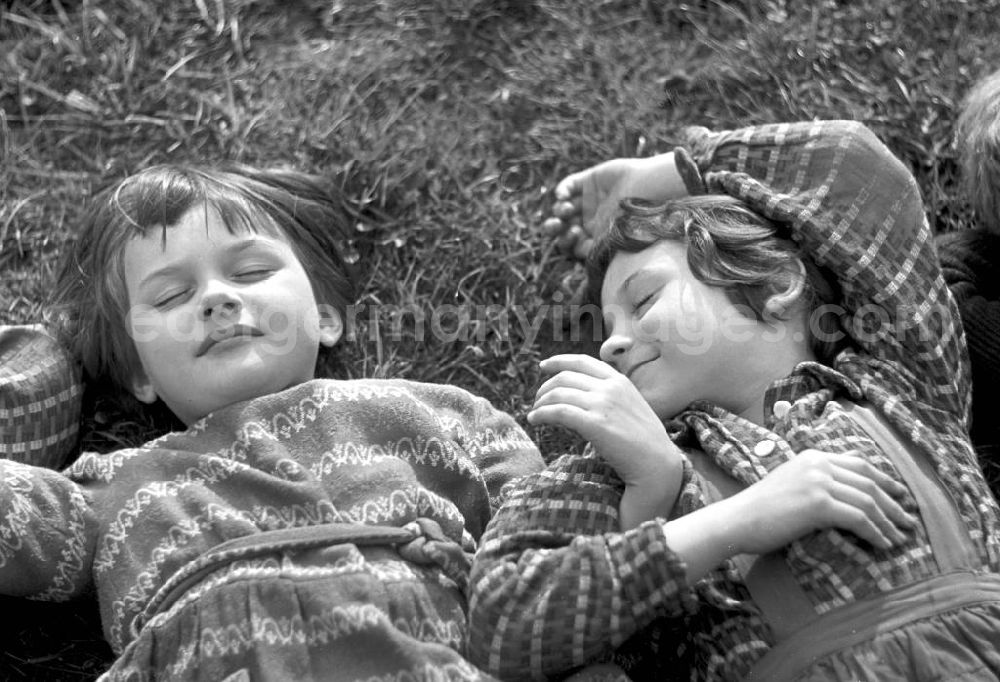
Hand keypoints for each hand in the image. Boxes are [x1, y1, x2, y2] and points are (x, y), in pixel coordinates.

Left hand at [528, 354, 680, 486]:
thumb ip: (609, 398)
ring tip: (534, 413)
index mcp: (620, 381)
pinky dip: (542, 414)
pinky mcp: (595, 424)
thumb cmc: (645, 442)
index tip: (543, 366)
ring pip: (558, 393)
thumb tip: (578, 398)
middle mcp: (610, 388)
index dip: (559, 361)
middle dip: (545, 387)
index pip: (582, 361)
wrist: (657, 464)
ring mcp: (603, 404)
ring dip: (541, 403)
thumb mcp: (630, 408)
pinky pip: (559, 412)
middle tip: (537, 401)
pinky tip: (535, 421)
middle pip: (565, 377)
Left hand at [542, 153, 684, 259]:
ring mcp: (589, 200)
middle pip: (562, 227)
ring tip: (566, 210)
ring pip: (563, 207)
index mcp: (596, 237)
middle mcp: (590, 219)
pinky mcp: (589, 180)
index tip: (572, 236)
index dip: (565, 242)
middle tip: (555, 226)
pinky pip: (568, 185)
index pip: (571, 243)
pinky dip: (561, 190)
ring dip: (559, 210)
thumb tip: (574, 256)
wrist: (652, 189)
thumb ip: (592, 250)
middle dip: (554, 228)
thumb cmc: (637, 217)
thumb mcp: (613, 239)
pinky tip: (562, 196)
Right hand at [662, 450, 916, 583]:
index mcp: (813, 456)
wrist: (736, 519)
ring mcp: (818, 481)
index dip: (885, 481)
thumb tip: (845, 488)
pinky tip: (883, 544)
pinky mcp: (818, 503)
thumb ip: (816, 479)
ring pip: (868, 501)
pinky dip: (876, 533)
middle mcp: (818, 464)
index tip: (900, 496)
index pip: (860, 464)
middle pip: (869, 482)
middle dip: (893, 503)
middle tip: (908, 521)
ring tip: (900, 538)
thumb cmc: (759, 509)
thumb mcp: (791, 484)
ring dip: (888, 522)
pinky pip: (859, 518)